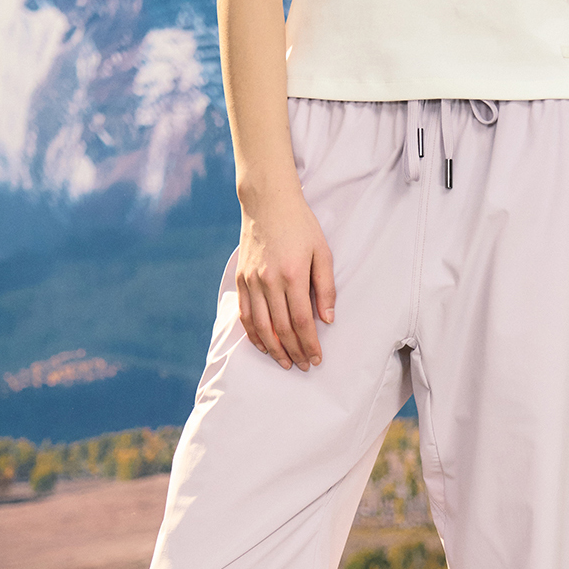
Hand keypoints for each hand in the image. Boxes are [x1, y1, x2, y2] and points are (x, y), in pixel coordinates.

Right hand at [235, 173, 335, 370]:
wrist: (267, 203)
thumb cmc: (301, 226)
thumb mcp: (322, 252)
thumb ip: (326, 287)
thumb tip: (327, 319)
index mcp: (293, 275)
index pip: (301, 321)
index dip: (309, 344)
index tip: (317, 359)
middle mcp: (269, 281)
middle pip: (281, 328)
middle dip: (294, 352)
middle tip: (304, 366)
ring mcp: (252, 281)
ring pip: (261, 326)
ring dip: (274, 349)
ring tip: (285, 363)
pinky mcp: (241, 279)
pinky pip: (245, 315)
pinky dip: (253, 334)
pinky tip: (263, 346)